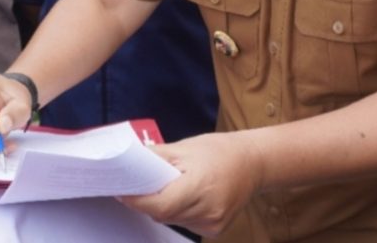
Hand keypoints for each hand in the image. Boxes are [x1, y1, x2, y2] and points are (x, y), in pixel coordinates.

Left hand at [120, 133, 262, 236]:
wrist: (254, 163)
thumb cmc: (220, 151)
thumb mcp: (186, 147)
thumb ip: (156, 157)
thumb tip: (129, 163)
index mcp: (200, 186)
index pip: (160, 204)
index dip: (137, 200)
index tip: (122, 190)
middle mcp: (208, 210)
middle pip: (163, 214)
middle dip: (146, 202)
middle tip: (136, 186)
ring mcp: (212, 223)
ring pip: (172, 221)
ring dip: (161, 207)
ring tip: (163, 188)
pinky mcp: (215, 230)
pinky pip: (185, 224)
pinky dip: (177, 212)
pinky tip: (182, 197)